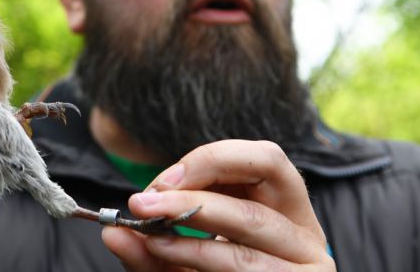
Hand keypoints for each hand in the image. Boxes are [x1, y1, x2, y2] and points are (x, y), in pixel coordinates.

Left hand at [102, 140, 335, 270]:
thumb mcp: (181, 257)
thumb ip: (151, 243)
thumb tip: (112, 233)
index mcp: (284, 206)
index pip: (265, 158)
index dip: (213, 160)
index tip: (163, 182)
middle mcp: (305, 233)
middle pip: (255, 201)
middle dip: (192, 199)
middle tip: (142, 204)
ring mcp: (307, 266)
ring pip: (247, 235)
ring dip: (188, 234)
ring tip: (149, 237)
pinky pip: (243, 269)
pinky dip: (195, 259)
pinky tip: (166, 258)